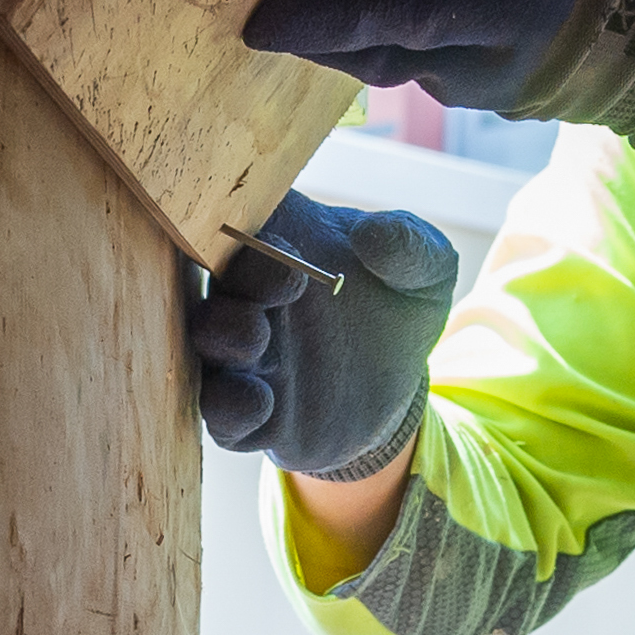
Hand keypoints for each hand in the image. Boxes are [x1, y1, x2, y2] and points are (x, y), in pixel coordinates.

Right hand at [187, 193, 460, 478]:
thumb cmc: (399, 307)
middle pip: (218, 279)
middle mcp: (249, 296)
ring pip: (207, 345)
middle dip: (240, 281)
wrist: (400, 388)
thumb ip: (412, 245)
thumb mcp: (427, 272)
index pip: (244, 219)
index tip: (286, 238)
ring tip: (255, 340)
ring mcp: (244, 357)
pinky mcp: (250, 415)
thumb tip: (374, 235)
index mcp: (279, 246)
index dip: (252, 224)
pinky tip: (259, 403)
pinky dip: (229, 409)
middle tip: (282, 286)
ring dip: (222, 340)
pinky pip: (221, 414)